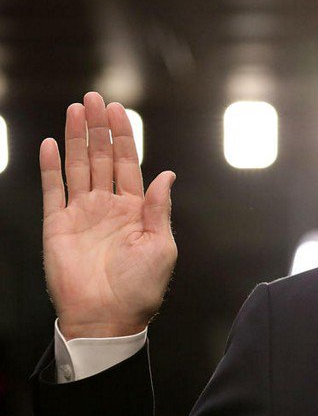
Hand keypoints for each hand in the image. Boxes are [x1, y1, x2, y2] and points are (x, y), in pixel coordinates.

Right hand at [40, 92, 176, 338]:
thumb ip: (159, 208)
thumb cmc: (140, 287)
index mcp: (135, 210)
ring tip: (76, 109)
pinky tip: (53, 143)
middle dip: (99, 128)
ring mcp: (81, 214)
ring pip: (78, 166)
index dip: (123, 137)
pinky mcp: (57, 225)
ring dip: (77, 137)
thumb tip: (167, 175)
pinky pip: (53, 190)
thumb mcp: (162, 246)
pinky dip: (52, 166)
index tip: (118, 110)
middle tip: (94, 98)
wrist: (107, 317)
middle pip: (101, 158)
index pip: (128, 164)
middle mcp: (107, 207)